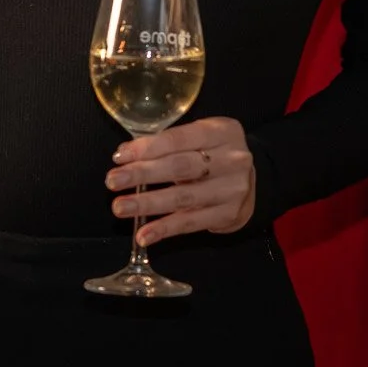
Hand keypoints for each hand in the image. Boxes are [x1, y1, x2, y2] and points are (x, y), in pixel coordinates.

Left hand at [105, 116, 256, 244]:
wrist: (255, 182)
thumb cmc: (216, 155)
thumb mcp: (202, 137)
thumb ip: (171, 143)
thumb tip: (126, 155)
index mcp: (221, 131)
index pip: (178, 139)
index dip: (147, 148)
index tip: (119, 156)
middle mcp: (231, 159)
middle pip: (180, 167)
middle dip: (142, 174)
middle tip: (113, 181)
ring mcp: (231, 189)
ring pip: (183, 198)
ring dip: (147, 204)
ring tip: (120, 207)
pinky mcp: (228, 215)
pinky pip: (190, 223)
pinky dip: (164, 230)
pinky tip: (143, 235)